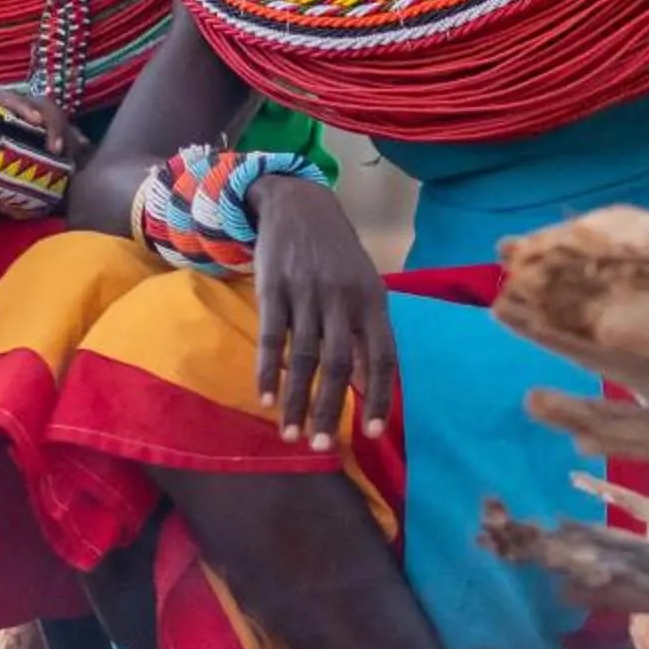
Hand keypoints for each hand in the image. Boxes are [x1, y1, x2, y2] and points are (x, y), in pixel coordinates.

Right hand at [247, 175, 395, 452]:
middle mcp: (343, 298)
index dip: (380, 396)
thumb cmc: (335, 255)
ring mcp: (307, 292)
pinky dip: (268, 372)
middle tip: (322, 445)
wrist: (298, 203)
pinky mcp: (274, 288)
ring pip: (303, 357)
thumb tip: (368, 384)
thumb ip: (364, 332)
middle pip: (339, 363)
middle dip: (329, 409)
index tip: (373, 434)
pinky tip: (265, 399)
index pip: (382, 357)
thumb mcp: (362, 286)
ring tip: (290, 434)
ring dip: (295, 400)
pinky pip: (272, 338)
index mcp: (373, 300)